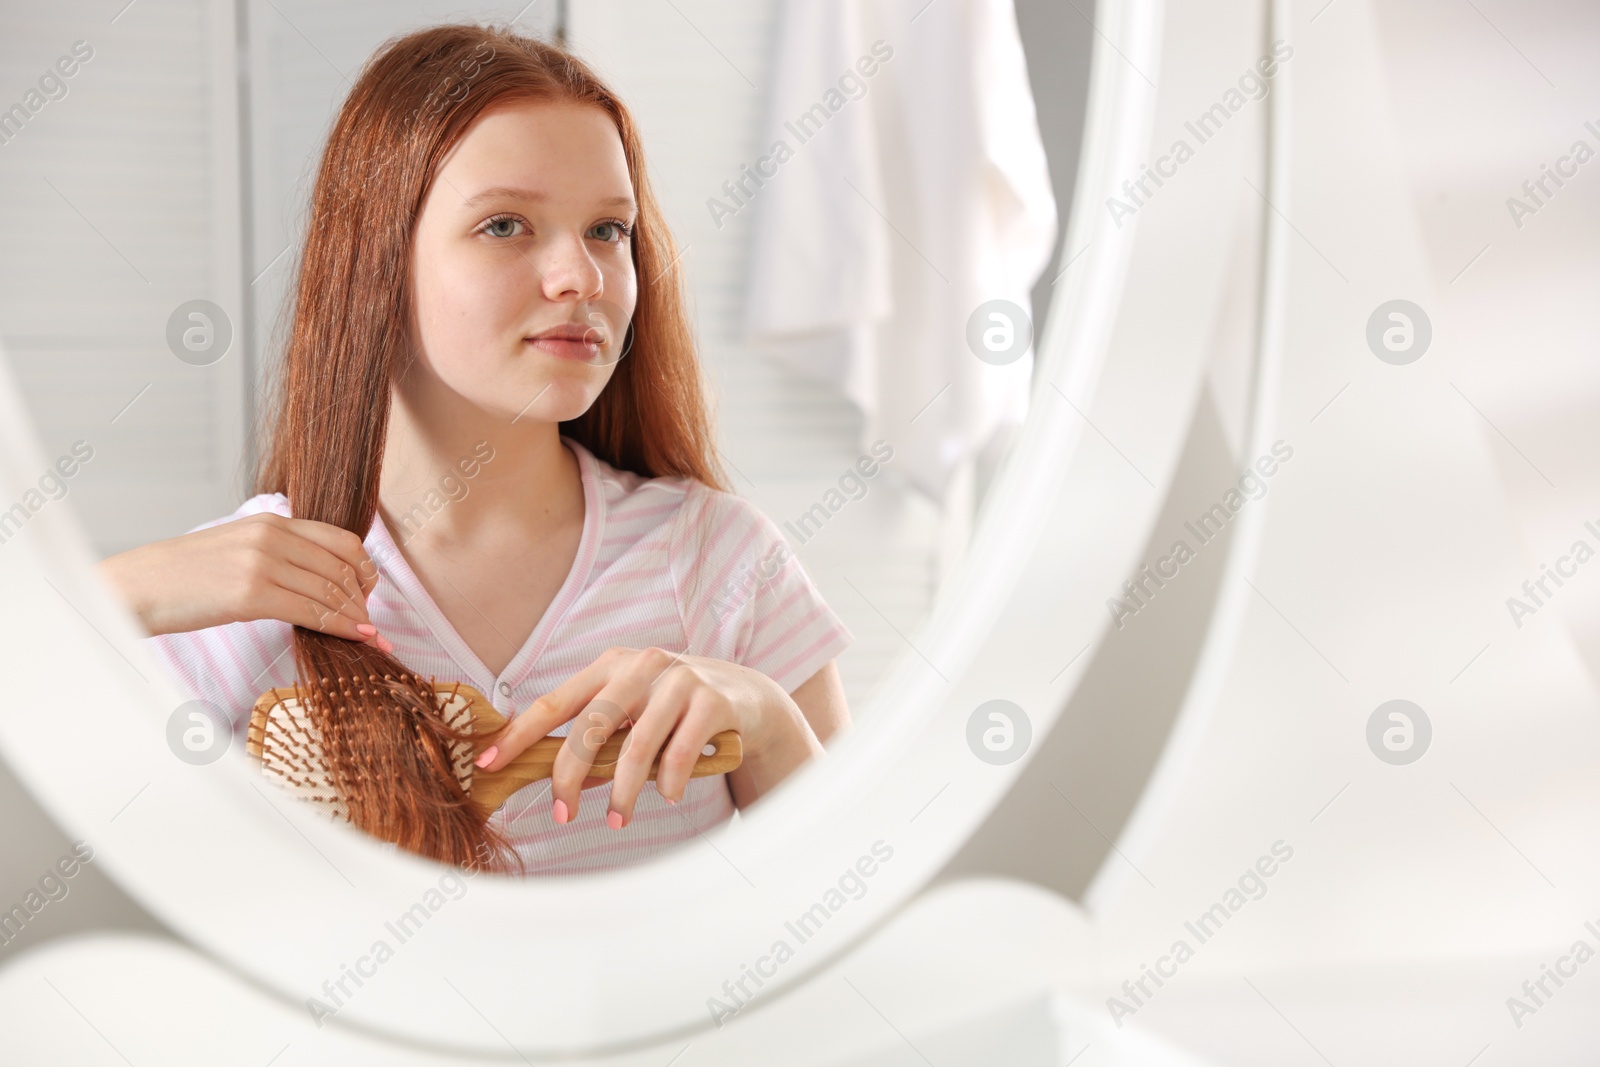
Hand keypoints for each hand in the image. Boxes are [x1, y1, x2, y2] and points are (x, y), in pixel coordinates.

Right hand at [96, 512, 391, 647]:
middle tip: (370, 619)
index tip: (369, 590)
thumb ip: (277, 552)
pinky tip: (355, 637)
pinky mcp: (251, 594)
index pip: (341, 540)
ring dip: (356, 616)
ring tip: (367, 634)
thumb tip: (316, 576)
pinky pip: (311, 611)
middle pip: (341, 567)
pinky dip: (340, 626)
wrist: (138, 586)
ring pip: (330, 591)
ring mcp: (262, 563)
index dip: (365, 568)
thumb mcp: (237, 547)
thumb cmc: (185, 575)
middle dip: (364, 597)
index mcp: (271, 521)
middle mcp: (271, 536)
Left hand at [474, 646, 822, 827]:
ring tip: (616, 821)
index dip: (518, 734)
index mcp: (610, 667)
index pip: (554, 702)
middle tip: (560, 815)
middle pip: (590, 726)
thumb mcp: (632, 716)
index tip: (488, 763)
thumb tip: (555, 783)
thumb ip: (597, 741)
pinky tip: (667, 797)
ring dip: (621, 792)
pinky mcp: (712, 700)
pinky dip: (668, 783)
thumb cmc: (675, 710)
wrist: (747, 696)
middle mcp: (641, 666)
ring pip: (635, 746)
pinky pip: (679, 753)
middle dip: (569, 775)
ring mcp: (678, 680)